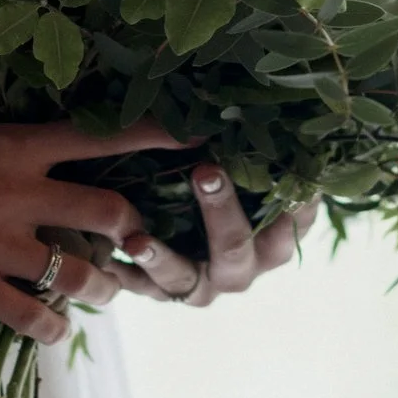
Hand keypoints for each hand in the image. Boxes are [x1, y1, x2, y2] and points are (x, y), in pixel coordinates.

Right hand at [0, 117, 166, 346]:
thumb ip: (10, 159)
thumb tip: (51, 173)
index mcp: (15, 144)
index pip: (104, 136)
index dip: (157, 139)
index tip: (197, 140)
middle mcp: (16, 190)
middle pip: (111, 212)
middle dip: (137, 233)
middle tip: (142, 245)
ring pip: (81, 272)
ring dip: (101, 286)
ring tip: (101, 290)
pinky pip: (32, 315)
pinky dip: (53, 325)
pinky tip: (53, 325)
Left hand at [99, 162, 320, 306]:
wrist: (173, 213)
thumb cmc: (219, 176)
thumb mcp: (240, 162)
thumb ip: (255, 148)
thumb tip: (280, 108)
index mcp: (271, 239)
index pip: (292, 224)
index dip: (293, 203)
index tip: (283, 173)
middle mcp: (241, 267)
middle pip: (237, 251)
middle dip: (222, 212)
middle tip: (205, 172)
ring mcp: (200, 284)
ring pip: (184, 279)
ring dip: (161, 259)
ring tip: (136, 240)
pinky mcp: (160, 289)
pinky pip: (140, 287)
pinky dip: (122, 272)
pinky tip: (104, 256)